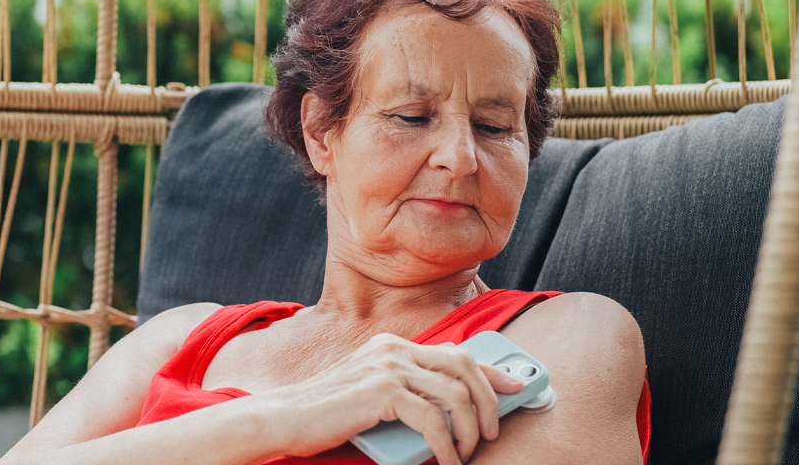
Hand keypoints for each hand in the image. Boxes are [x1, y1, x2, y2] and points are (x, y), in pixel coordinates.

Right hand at [252, 333, 525, 463]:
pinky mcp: (383, 391)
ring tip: (466, 454)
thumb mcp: (371, 396)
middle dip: (489, 401)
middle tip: (492, 433)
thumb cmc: (324, 416)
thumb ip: (406, 392)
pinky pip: (434, 419)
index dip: (491, 372)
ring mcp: (389, 367)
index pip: (455, 352)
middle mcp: (394, 349)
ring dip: (469, 431)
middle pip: (465, 367)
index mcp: (392, 346)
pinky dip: (447, 446)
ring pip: (456, 395)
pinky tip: (447, 462)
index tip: (515, 389)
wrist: (283, 419)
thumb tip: (450, 411)